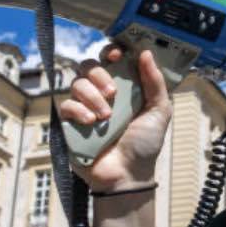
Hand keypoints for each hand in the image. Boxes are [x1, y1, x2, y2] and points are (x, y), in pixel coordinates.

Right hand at [60, 44, 171, 191]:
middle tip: (112, 92)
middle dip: (99, 74)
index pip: (111, 59)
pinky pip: (66, 104)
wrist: (128, 174)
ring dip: (92, 96)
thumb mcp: (159, 110)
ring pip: (77, 83)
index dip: (111, 51)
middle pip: (89, 65)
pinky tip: (91, 123)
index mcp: (124, 86)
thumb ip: (155, 82)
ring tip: (105, 116)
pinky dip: (79, 110)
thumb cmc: (145, 144)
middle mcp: (102, 92)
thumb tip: (145, 52)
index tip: (116, 55)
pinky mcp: (70, 122)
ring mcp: (84, 106)